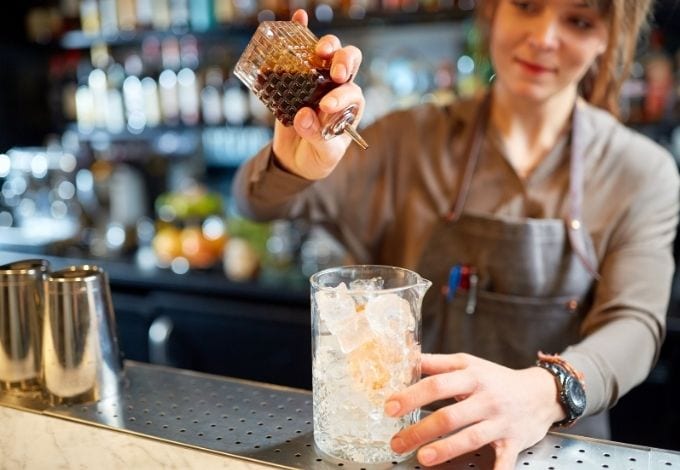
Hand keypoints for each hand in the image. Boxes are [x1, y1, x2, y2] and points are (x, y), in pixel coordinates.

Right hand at [271, 9, 364, 180]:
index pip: (353, 92)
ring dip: (326, 45)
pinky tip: (298, 18)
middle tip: (335, 73)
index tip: (326, 107)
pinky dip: (301, 32)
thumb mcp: (324, 156)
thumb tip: (303, 116)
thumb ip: (318, 138)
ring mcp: (317, 80)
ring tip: (319, 50)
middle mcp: (338, 88)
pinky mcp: (296, 77)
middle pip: (350, 63)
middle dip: (345, 62)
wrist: (296, 160)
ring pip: (329, 53)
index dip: (342, 96)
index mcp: (351, 106)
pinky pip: (301, 51)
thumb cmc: (317, 158)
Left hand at [384, 353, 565, 468]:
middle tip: (397, 441)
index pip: (437, 385)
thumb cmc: (497, 379)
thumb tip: (406, 353)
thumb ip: (436, 363)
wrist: (541, 393)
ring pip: (471, 437)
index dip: (412, 396)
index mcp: (471, 377)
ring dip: (445, 449)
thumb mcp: (468, 364)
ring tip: (422, 457)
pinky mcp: (514, 442)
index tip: (390, 407)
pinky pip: (504, 460)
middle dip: (420, 430)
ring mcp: (500, 422)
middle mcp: (486, 399)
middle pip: (450, 415)